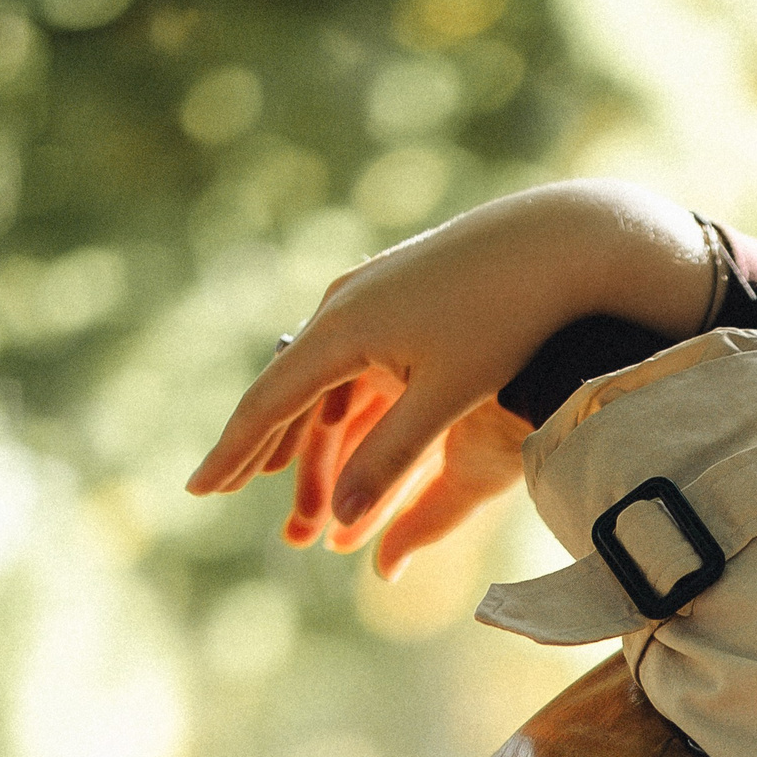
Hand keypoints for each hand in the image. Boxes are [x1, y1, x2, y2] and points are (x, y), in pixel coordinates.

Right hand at [188, 181, 710, 576]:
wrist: (557, 240)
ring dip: (299, 424)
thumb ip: (392, 455)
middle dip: (257, 446)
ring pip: (319, 369)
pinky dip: (334, 394)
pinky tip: (332, 417)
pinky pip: (349, 351)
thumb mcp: (449, 394)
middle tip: (220, 489)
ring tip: (274, 469)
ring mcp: (370, 291)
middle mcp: (343, 303)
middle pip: (287, 387)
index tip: (199, 490)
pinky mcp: (400, 288)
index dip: (233, 453)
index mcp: (343, 329)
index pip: (270, 404)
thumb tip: (343, 516)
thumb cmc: (510, 318)